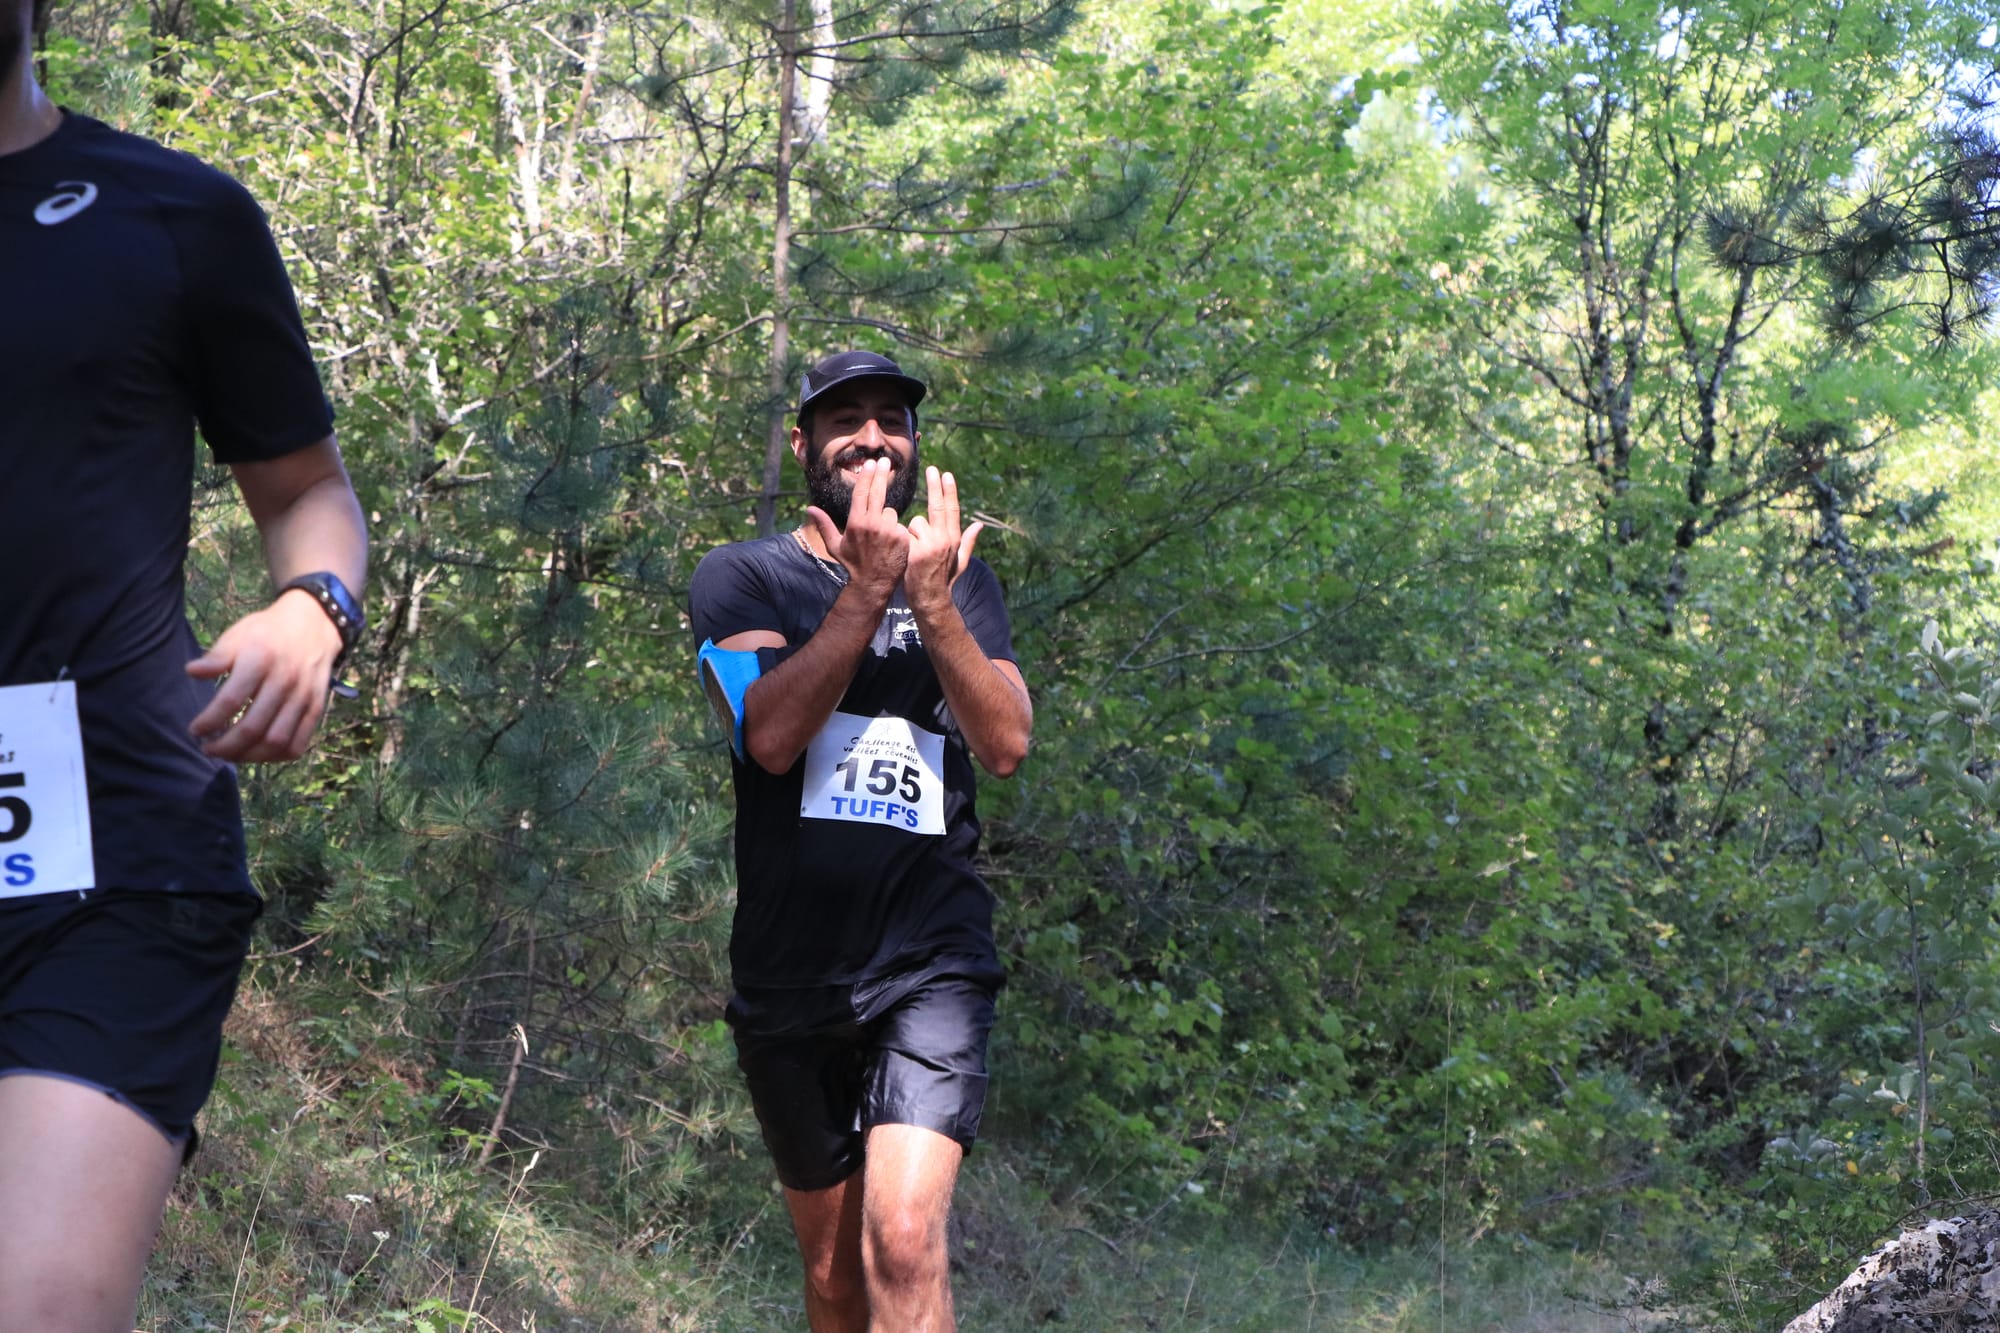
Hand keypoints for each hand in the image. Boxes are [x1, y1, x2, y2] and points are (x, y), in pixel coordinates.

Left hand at [186, 590, 344, 761]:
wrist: (314, 625)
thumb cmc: (267, 632)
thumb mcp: (238, 635)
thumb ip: (216, 657)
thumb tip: (191, 672)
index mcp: (260, 660)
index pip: (231, 701)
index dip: (209, 721)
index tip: (195, 729)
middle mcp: (284, 682)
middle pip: (252, 727)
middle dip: (225, 746)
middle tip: (208, 749)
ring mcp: (302, 698)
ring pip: (275, 741)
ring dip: (248, 756)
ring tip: (230, 754)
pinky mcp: (316, 708)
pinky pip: (298, 743)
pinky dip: (276, 756)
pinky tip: (258, 753)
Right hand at [806, 457, 909, 596]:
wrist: (872, 584)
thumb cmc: (852, 565)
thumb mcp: (835, 545)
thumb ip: (824, 525)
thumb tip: (809, 509)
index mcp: (855, 523)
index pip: (861, 493)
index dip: (867, 476)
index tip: (871, 463)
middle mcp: (872, 524)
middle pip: (878, 492)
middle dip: (881, 474)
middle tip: (885, 461)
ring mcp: (888, 530)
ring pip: (890, 512)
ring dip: (887, 519)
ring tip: (881, 538)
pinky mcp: (902, 538)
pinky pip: (900, 526)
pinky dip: (896, 531)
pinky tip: (891, 544)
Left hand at [906, 466, 983, 613]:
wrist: (931, 600)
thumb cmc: (944, 580)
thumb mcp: (960, 562)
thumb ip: (969, 541)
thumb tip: (980, 525)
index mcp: (955, 539)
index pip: (953, 509)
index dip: (949, 491)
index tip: (946, 474)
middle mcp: (945, 539)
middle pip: (938, 506)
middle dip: (935, 486)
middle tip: (931, 468)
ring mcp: (931, 545)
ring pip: (916, 522)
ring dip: (912, 532)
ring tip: (914, 550)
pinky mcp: (916, 551)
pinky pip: (906, 534)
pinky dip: (903, 541)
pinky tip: (906, 555)